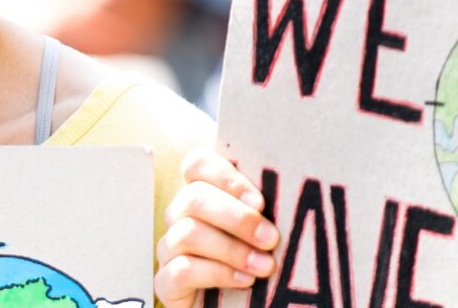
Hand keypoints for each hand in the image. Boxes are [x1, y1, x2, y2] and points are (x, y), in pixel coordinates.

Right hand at [154, 149, 279, 307]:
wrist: (240, 306)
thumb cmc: (258, 261)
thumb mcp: (263, 232)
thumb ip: (264, 210)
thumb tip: (291, 188)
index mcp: (202, 194)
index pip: (197, 164)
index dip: (225, 176)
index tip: (260, 201)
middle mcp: (180, 216)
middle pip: (193, 198)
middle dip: (237, 218)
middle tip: (271, 238)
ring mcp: (169, 248)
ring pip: (188, 233)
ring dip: (231, 249)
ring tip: (265, 266)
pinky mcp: (165, 282)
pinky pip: (181, 270)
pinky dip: (217, 273)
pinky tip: (244, 280)